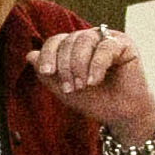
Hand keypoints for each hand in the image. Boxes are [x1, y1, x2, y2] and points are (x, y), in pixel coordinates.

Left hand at [30, 22, 154, 142]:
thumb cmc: (94, 101)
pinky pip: (105, 47)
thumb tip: (30, 55)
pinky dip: (96, 65)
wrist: (121, 115)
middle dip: (65, 66)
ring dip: (79, 65)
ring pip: (84, 40)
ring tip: (83, 86)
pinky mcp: (124, 44)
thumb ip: (47, 73)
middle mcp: (90, 39)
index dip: (48, 54)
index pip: (55, 41)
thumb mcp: (63, 89)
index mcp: (74, 47)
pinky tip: (94, 82)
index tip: (47, 73)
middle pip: (68, 40)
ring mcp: (107, 39)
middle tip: (71, 89)